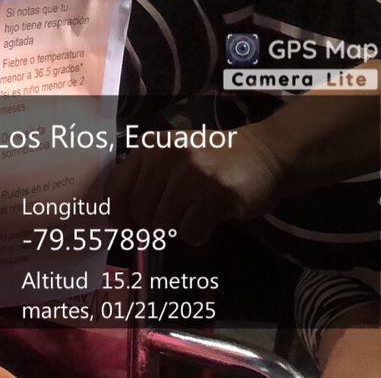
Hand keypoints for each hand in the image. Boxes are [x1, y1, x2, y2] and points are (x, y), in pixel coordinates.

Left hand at [103, 122, 289, 245]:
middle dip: (155, 226)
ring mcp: (192, 173)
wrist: (265, 154)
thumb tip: (121, 222)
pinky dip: (200, 234)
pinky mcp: (216, 193)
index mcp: (150, 146)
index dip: (118, 217)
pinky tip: (212, 217)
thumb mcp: (173, 157)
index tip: (128, 229)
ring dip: (180, 229)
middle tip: (177, 217)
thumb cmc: (214, 160)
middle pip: (140, 214)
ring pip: (164, 226)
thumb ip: (146, 180)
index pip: (114, 189)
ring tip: (197, 211)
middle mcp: (167, 156)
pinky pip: (191, 233)